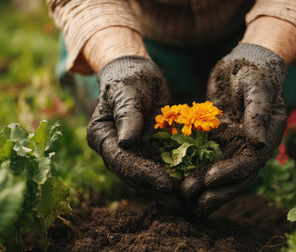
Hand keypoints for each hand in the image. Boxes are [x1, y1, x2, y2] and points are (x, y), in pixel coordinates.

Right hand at [87, 55, 178, 205]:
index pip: (121, 161)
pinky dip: (176, 176)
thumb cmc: (130, 78)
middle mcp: (114, 150)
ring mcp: (131, 153)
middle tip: (183, 200)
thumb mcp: (128, 91)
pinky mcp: (147, 152)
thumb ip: (127, 114)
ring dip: (168, 190)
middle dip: (158, 189)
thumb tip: (126, 142)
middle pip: (135, 176)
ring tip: (190, 200)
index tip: (165, 183)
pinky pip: (162, 167)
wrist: (140, 74)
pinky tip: (193, 184)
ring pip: (149, 177)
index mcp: (102, 137)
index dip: (143, 174)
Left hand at [181, 43, 287, 216]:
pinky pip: (209, 159)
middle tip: (192, 201)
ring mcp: (236, 145)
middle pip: (235, 176)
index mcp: (267, 137)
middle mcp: (253, 146)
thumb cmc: (255, 72)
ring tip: (184, 200)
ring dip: (204, 187)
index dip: (230, 174)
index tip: (209, 180)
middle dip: (215, 190)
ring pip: (221, 172)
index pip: (250, 163)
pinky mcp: (221, 140)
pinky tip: (181, 181)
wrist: (245, 62)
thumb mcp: (257, 88)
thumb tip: (259, 144)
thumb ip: (257, 113)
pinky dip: (197, 171)